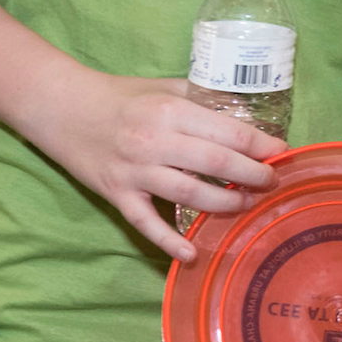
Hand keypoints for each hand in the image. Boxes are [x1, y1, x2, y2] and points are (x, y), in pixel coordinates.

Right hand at [33, 72, 280, 262]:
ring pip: (190, 195)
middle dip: (253, 176)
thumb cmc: (118, 95)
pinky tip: (192, 254)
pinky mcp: (116, 194)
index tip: (280, 153)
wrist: (60, 106)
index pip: (229, 133)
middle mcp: (155, 141)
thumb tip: (244, 113)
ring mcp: (135, 171)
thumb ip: (201, 98)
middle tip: (271, 182)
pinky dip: (169, 241)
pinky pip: (146, 223)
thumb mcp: (163, 87)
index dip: (261, 146)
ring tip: (246, 204)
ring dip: (225, 204)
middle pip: (218, 165)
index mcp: (171, 111)